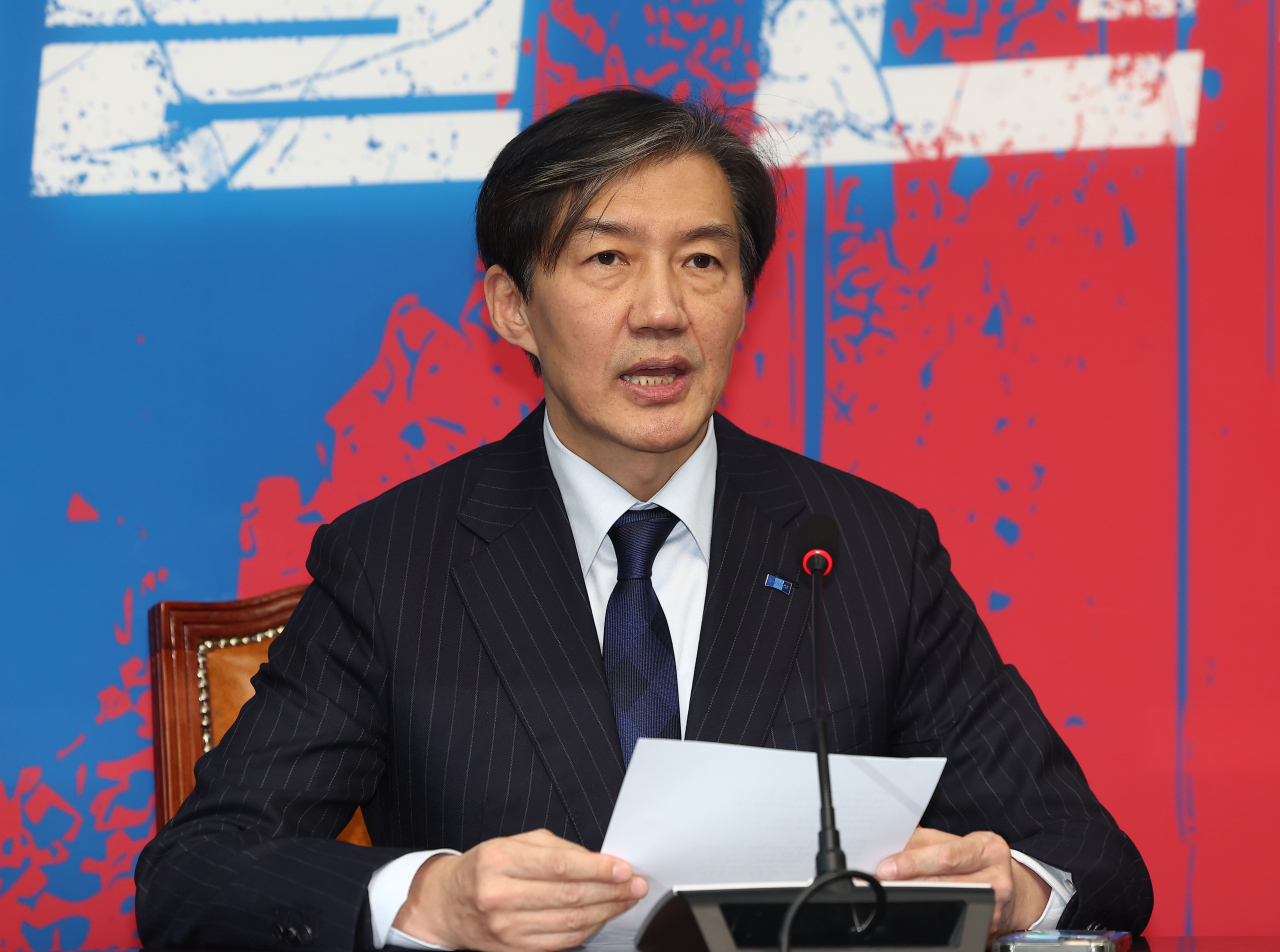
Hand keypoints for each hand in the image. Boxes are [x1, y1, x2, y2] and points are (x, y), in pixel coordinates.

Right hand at [392, 828, 647, 951]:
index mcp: (499, 861)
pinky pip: (560, 943)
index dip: (596, 869)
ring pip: (568, 924)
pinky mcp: (512, 950)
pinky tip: (602, 917)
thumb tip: (599, 861)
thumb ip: (555, 849)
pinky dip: (587, 931)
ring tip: (625, 900)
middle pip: (568, 897)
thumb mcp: (514, 843)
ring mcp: (505, 929)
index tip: (623, 868)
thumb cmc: (486, 867)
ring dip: (605, 912)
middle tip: (634, 885)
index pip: (558, 866)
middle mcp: (499, 896)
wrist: (448, 904)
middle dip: (609, 891)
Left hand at [875, 827, 1050, 943]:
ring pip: (948, 904)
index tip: (887, 867)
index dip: (914, 862)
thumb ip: (924, 843)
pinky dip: (930, 914)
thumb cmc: (976, 860)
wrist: (1012, 889)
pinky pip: (954, 920)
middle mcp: (997, 876)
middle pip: (946, 882)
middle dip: (908, 882)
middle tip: (881, 882)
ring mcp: (995, 907)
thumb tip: (891, 851)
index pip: (948, 855)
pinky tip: (915, 909)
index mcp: (988, 848)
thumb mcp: (957, 842)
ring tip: (892, 893)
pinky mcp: (990, 927)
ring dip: (914, 899)